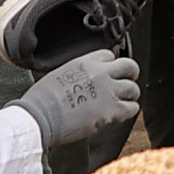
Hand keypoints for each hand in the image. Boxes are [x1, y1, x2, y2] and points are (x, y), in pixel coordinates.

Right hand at [18, 48, 142, 151]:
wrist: (40, 118)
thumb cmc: (42, 100)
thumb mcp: (59, 75)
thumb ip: (77, 74)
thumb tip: (82, 81)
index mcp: (85, 62)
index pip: (109, 55)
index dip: (111, 64)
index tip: (110, 71)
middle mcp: (100, 73)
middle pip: (129, 66)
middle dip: (131, 73)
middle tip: (129, 80)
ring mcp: (108, 91)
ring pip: (133, 88)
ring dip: (131, 94)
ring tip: (127, 100)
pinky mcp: (111, 111)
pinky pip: (131, 108)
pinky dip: (129, 110)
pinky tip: (123, 113)